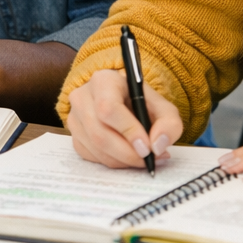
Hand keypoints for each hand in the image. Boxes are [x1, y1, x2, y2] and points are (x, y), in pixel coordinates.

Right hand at [65, 68, 182, 168]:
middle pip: (99, 132)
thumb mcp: (162, 107)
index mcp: (103, 80)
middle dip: (127, 153)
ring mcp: (74, 115)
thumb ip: (169, 124)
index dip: (128, 130)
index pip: (108, 107)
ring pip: (94, 147)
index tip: (147, 147)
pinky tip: (125, 156)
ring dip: (121, 160)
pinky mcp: (73, 134)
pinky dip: (111, 162)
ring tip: (142, 158)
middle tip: (148, 160)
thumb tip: (157, 146)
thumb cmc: (141, 103)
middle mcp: (82, 96)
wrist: (122, 101)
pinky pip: (90, 156)